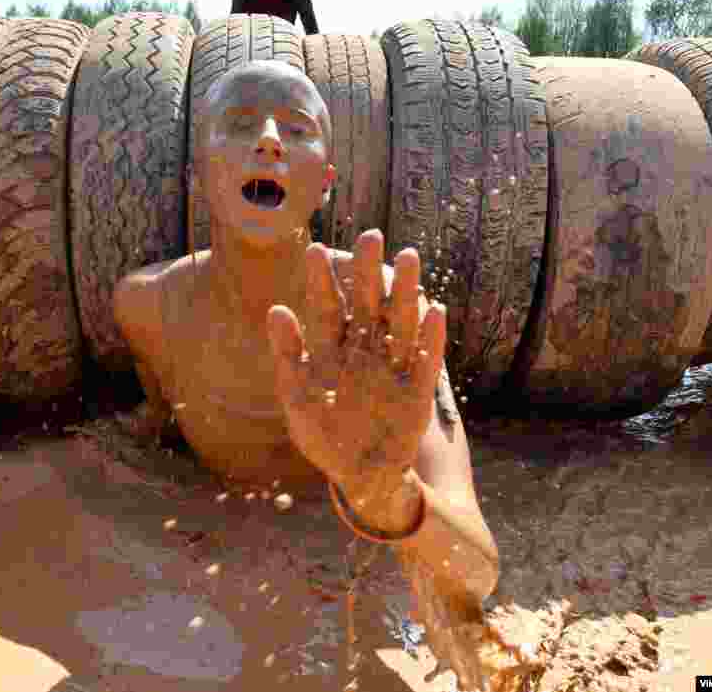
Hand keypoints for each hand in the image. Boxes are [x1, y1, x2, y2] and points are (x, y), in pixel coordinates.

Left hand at [266, 229, 446, 501]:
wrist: (357, 475)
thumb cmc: (322, 435)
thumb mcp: (296, 395)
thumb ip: (287, 354)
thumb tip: (276, 308)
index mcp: (333, 349)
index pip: (327, 307)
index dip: (322, 280)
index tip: (315, 250)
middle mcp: (365, 350)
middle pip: (368, 304)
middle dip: (369, 271)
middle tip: (370, 236)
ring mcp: (393, 368)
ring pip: (401, 322)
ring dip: (406, 292)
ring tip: (407, 258)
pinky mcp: (418, 391)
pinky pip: (426, 360)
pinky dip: (431, 338)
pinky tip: (435, 310)